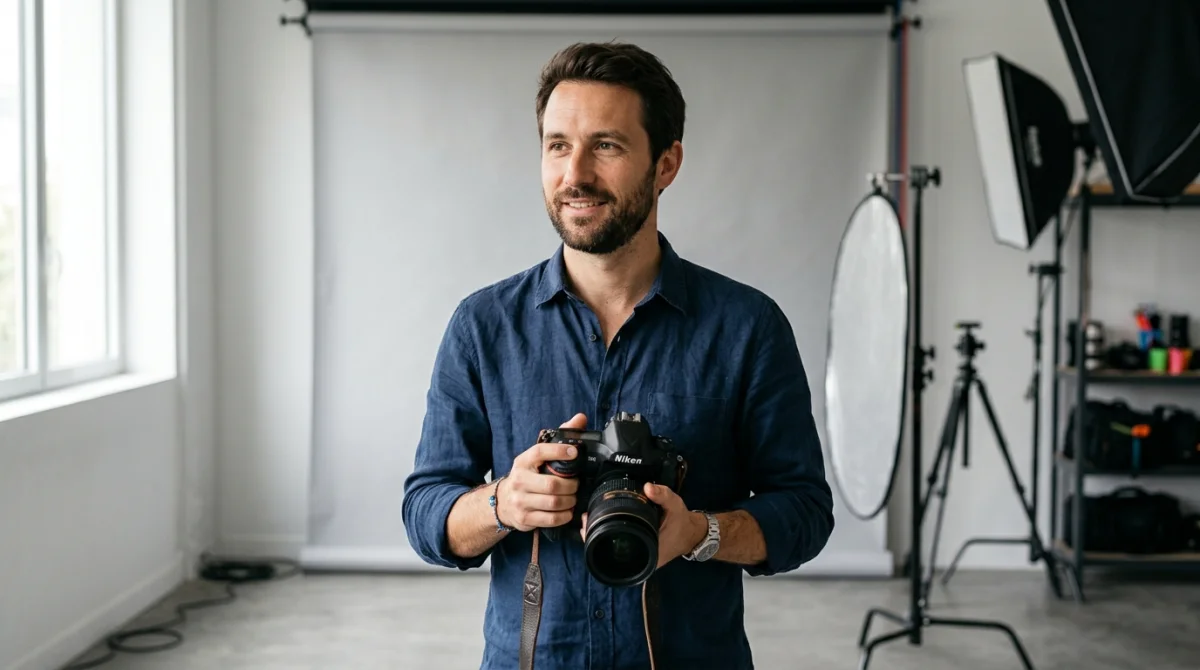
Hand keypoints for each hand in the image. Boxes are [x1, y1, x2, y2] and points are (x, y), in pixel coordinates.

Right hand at [496, 414, 585, 531]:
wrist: (503, 503)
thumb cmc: (527, 476)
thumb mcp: (537, 458)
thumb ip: (559, 437)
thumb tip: (580, 418)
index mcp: (523, 462)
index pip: (540, 451)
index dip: (559, 451)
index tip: (575, 452)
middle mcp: (519, 480)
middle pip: (552, 484)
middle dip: (571, 485)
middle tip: (576, 484)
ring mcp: (520, 501)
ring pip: (553, 502)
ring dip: (569, 501)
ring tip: (573, 497)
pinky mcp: (524, 519)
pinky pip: (551, 519)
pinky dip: (564, 515)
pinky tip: (567, 510)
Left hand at [581, 482, 705, 568]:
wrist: (692, 533)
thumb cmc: (682, 522)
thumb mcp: (675, 505)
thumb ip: (663, 495)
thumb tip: (647, 487)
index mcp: (648, 554)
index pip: (616, 555)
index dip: (598, 541)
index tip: (589, 525)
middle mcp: (642, 561)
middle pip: (609, 554)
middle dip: (594, 537)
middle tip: (585, 519)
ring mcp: (639, 559)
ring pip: (612, 552)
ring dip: (599, 536)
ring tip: (589, 519)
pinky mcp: (639, 553)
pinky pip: (618, 547)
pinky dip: (608, 536)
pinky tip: (600, 524)